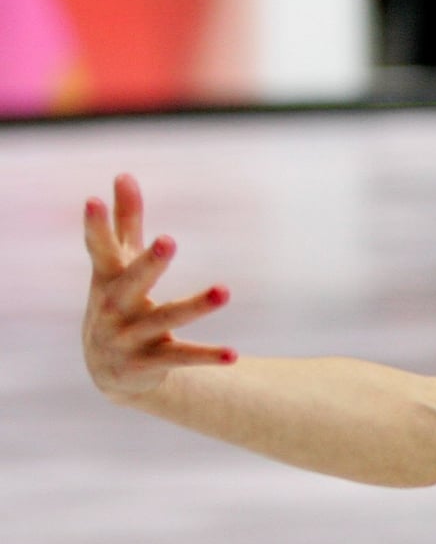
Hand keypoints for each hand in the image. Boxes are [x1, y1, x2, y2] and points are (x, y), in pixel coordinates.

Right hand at [81, 173, 235, 399]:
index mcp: (108, 279)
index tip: (94, 200)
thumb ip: (124, 223)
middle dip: (149, 263)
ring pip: (165, 319)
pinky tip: (234, 354)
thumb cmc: (118, 302)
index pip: (100, 248)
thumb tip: (124, 174)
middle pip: (132, 282)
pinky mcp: (148, 363)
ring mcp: (128, 337)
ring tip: (225, 291)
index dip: (96, 226)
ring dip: (195, 306)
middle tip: (168, 240)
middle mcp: (114, 307)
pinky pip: (181, 357)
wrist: (107, 370)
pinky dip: (207, 356)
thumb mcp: (118, 266)